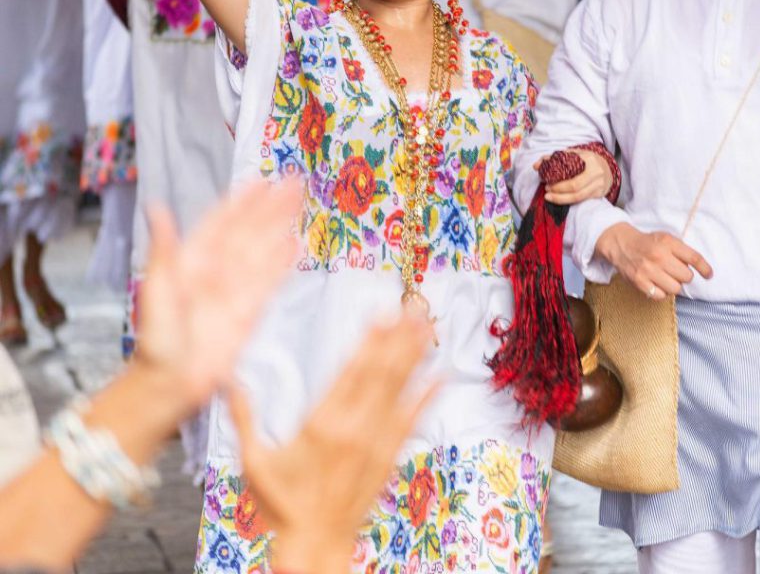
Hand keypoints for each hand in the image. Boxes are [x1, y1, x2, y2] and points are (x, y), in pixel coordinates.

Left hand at [136, 179, 300, 409]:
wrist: (170, 384)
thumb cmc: (157, 338)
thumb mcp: (157, 287)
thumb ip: (164, 246)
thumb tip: (157, 207)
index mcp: (193, 259)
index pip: (223, 222)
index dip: (242, 201)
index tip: (261, 181)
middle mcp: (218, 269)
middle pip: (250, 231)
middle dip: (272, 207)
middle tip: (295, 183)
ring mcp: (235, 289)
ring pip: (263, 250)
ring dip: (282, 226)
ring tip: (300, 203)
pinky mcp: (249, 311)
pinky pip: (270, 281)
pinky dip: (283, 262)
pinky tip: (296, 245)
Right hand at [229, 313, 436, 573]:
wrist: (314, 547)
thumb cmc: (280, 506)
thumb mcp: (253, 462)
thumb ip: (242, 417)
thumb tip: (224, 381)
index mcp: (320, 424)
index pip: (349, 372)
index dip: (369, 341)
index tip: (382, 314)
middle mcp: (353, 429)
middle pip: (379, 373)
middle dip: (398, 337)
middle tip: (415, 306)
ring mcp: (374, 443)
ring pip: (398, 390)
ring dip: (414, 356)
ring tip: (428, 327)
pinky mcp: (387, 458)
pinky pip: (411, 422)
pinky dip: (426, 398)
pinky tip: (440, 376)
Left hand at [537, 148, 612, 204]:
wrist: (607, 168)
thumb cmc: (586, 161)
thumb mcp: (573, 154)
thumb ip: (554, 158)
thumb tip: (536, 166)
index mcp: (588, 159)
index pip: (571, 170)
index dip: (557, 178)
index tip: (546, 182)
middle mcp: (596, 172)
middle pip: (574, 186)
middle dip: (558, 191)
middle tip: (547, 190)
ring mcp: (599, 185)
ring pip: (578, 197)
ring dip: (562, 199)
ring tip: (549, 197)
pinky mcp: (599, 194)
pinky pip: (583, 200)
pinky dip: (569, 201)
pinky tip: (560, 200)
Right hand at [595, 221, 712, 300]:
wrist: (621, 244)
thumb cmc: (647, 243)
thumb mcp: (666, 239)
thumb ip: (681, 251)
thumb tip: (699, 269)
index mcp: (667, 242)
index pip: (694, 258)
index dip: (705, 269)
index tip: (709, 275)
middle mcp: (658, 256)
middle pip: (687, 277)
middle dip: (684, 276)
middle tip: (675, 271)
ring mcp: (648, 270)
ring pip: (675, 288)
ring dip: (673, 285)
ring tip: (666, 278)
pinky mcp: (639, 281)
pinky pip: (661, 295)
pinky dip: (661, 292)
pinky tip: (656, 283)